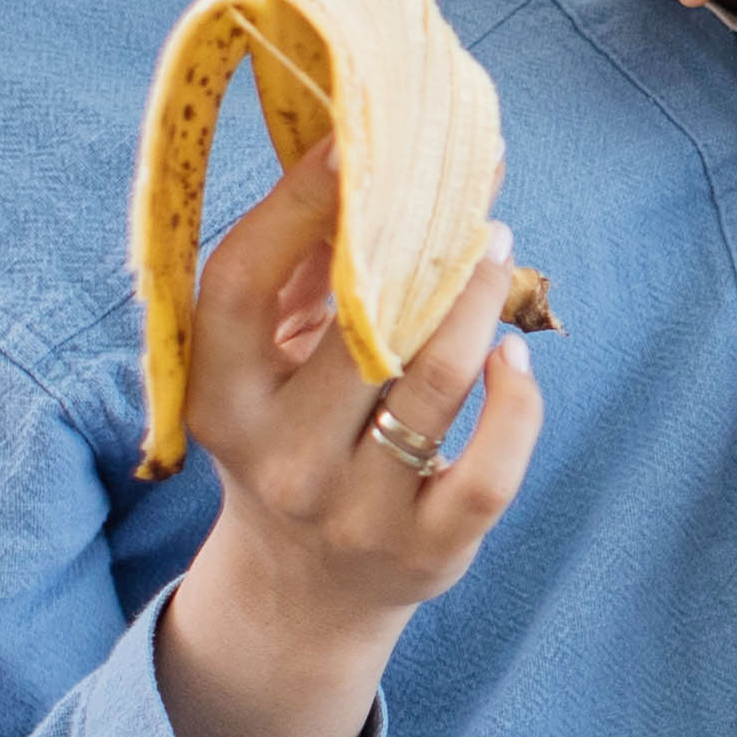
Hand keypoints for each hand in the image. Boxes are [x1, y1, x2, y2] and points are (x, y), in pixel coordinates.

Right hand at [149, 144, 542, 736]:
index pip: (239, 285)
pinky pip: (489, 469)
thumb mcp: (263, 369)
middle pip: (357, 331)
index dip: (295, 205)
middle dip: (425, 250)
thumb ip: (300, 274)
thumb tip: (357, 153)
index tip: (354, 142)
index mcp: (220, 401)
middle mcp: (280, 459)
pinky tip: (516, 359)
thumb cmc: (288, 439)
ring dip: (480, 305)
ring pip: (433, 388)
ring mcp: (355, 512)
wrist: (300, 593)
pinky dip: (516, 404)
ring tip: (497, 250)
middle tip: (467, 197)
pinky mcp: (428, 552)